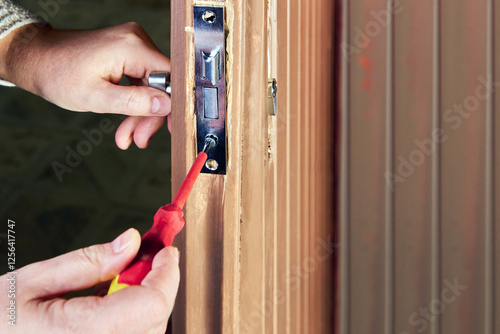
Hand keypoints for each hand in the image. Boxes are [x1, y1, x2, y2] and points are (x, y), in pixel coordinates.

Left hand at [0, 22, 170, 148]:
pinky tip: (126, 121)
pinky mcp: (128, 51)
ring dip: (139, 114)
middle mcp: (136, 40)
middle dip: (149, 116)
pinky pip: (141, 81)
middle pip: (160, 85)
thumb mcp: (96, 97)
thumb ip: (134, 102)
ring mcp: (133, 44)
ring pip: (151, 87)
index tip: (171, 129)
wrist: (37, 59)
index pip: (170, 79)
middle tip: (137, 140)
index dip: (172, 106)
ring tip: (126, 137)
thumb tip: (166, 105)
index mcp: (132, 47)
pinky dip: (133, 102)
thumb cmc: (58, 75)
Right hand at [0, 229, 179, 332]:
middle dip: (158, 283)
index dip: (167, 272)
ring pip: (150, 332)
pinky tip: (111, 306)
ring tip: (118, 282)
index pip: (153, 303)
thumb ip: (87, 262)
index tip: (166, 250)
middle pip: (157, 317)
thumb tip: (131, 241)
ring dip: (148, 302)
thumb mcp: (31, 282)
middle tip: (142, 258)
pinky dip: (135, 320)